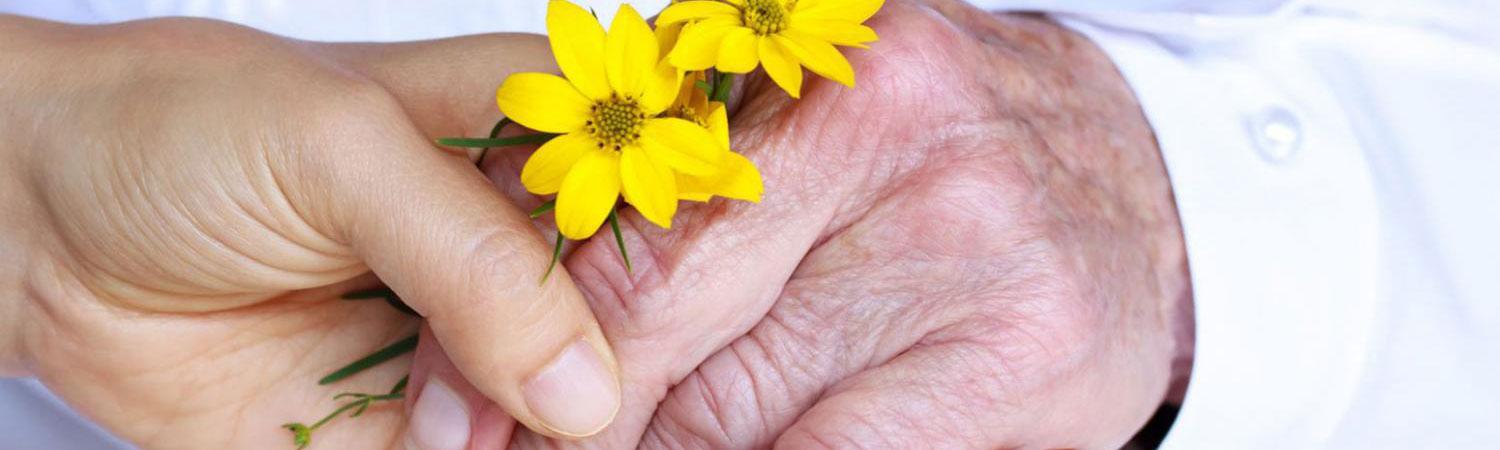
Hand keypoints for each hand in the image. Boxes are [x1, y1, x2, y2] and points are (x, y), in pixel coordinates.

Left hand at [0, 16, 623, 446]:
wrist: (30, 230)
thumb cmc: (172, 131)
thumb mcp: (336, 150)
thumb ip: (469, 256)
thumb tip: (582, 383)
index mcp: (524, 131)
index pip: (659, 186)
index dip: (688, 246)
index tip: (682, 306)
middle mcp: (511, 242)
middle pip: (630, 315)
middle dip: (614, 365)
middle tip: (549, 393)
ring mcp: (470, 341)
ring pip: (566, 409)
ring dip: (531, 433)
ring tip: (440, 418)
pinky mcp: (411, 426)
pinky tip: (436, 443)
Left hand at [423, 0, 1190, 447]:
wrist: (1152, 188)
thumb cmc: (956, 155)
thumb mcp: (823, 124)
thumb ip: (692, 193)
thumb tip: (537, 326)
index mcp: (827, 79)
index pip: (626, 225)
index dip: (519, 333)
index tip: (456, 413)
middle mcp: (902, 153)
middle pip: (666, 324)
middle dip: (570, 417)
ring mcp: (971, 264)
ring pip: (735, 418)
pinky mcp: (1018, 368)